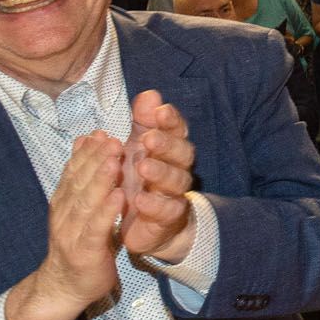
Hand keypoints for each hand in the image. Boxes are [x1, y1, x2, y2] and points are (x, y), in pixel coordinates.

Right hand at [31, 132, 126, 310]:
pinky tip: (119, 196)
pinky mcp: (84, 251)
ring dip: (100, 179)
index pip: (74, 171)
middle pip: (79, 181)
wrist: (63, 287)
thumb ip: (81, 178)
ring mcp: (71, 232)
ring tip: (115, 159)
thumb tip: (83, 141)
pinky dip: (106, 211)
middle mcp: (64, 213)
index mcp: (64, 201)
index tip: (101, 132)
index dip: (86, 152)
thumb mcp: (78, 208)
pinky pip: (95, 228)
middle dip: (95, 159)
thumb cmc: (77, 243)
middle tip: (111, 138)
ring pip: (85, 201)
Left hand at [118, 90, 196, 260]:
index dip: (171, 120)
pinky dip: (154, 204)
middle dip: (167, 144)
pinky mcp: (168, 218)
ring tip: (142, 167)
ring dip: (160, 172)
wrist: (143, 225)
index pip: (177, 130)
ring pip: (177, 180)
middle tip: (148, 139)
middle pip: (182, 153)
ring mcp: (175, 194)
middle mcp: (177, 168)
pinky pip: (167, 210)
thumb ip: (143, 122)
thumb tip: (150, 94)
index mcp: (170, 148)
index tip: (160, 110)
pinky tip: (138, 199)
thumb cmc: (140, 179)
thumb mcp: (137, 147)